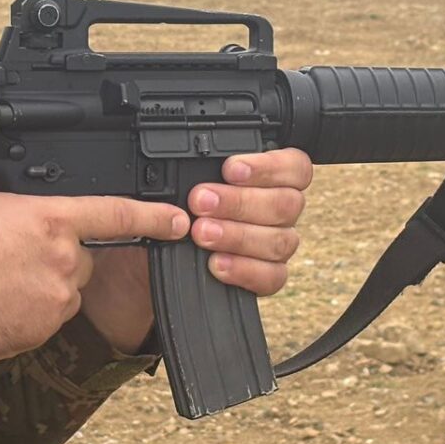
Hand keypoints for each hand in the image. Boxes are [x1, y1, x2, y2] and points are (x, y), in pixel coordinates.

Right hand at [0, 179, 188, 363]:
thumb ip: (8, 196)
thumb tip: (13, 203)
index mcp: (51, 220)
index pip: (118, 215)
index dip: (155, 217)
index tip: (179, 221)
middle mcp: (63, 261)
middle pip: (81, 257)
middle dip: (55, 255)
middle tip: (8, 254)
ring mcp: (54, 302)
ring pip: (62, 289)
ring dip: (39, 284)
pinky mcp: (40, 333)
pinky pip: (44, 317)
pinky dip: (24, 311)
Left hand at [80, 148, 314, 350]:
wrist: (149, 258)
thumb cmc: (174, 210)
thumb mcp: (180, 184)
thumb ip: (197, 172)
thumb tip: (189, 167)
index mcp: (270, 178)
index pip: (295, 167)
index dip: (269, 166)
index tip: (230, 169)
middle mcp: (280, 210)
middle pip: (286, 203)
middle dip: (239, 202)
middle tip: (200, 202)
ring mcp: (276, 244)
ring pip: (280, 240)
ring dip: (238, 235)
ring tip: (201, 233)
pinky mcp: (268, 276)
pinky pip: (273, 277)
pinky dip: (244, 270)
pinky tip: (217, 264)